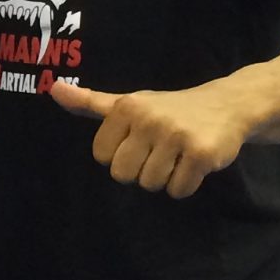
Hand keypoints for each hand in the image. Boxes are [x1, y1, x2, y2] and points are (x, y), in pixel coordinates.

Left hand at [46, 78, 249, 198]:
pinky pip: (177, 190)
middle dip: (140, 170)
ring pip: (150, 185)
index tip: (139, 140)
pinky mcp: (201, 154)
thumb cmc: (169, 108)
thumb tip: (52, 88)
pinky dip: (185, 185)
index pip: (101, 157)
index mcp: (127, 107)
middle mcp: (149, 119)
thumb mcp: (128, 103)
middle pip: (123, 174)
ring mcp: (176, 136)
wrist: (227, 105)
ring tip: (177, 155)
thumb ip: (90, 102)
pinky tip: (193, 164)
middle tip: (159, 151)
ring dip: (164, 178)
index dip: (119, 155)